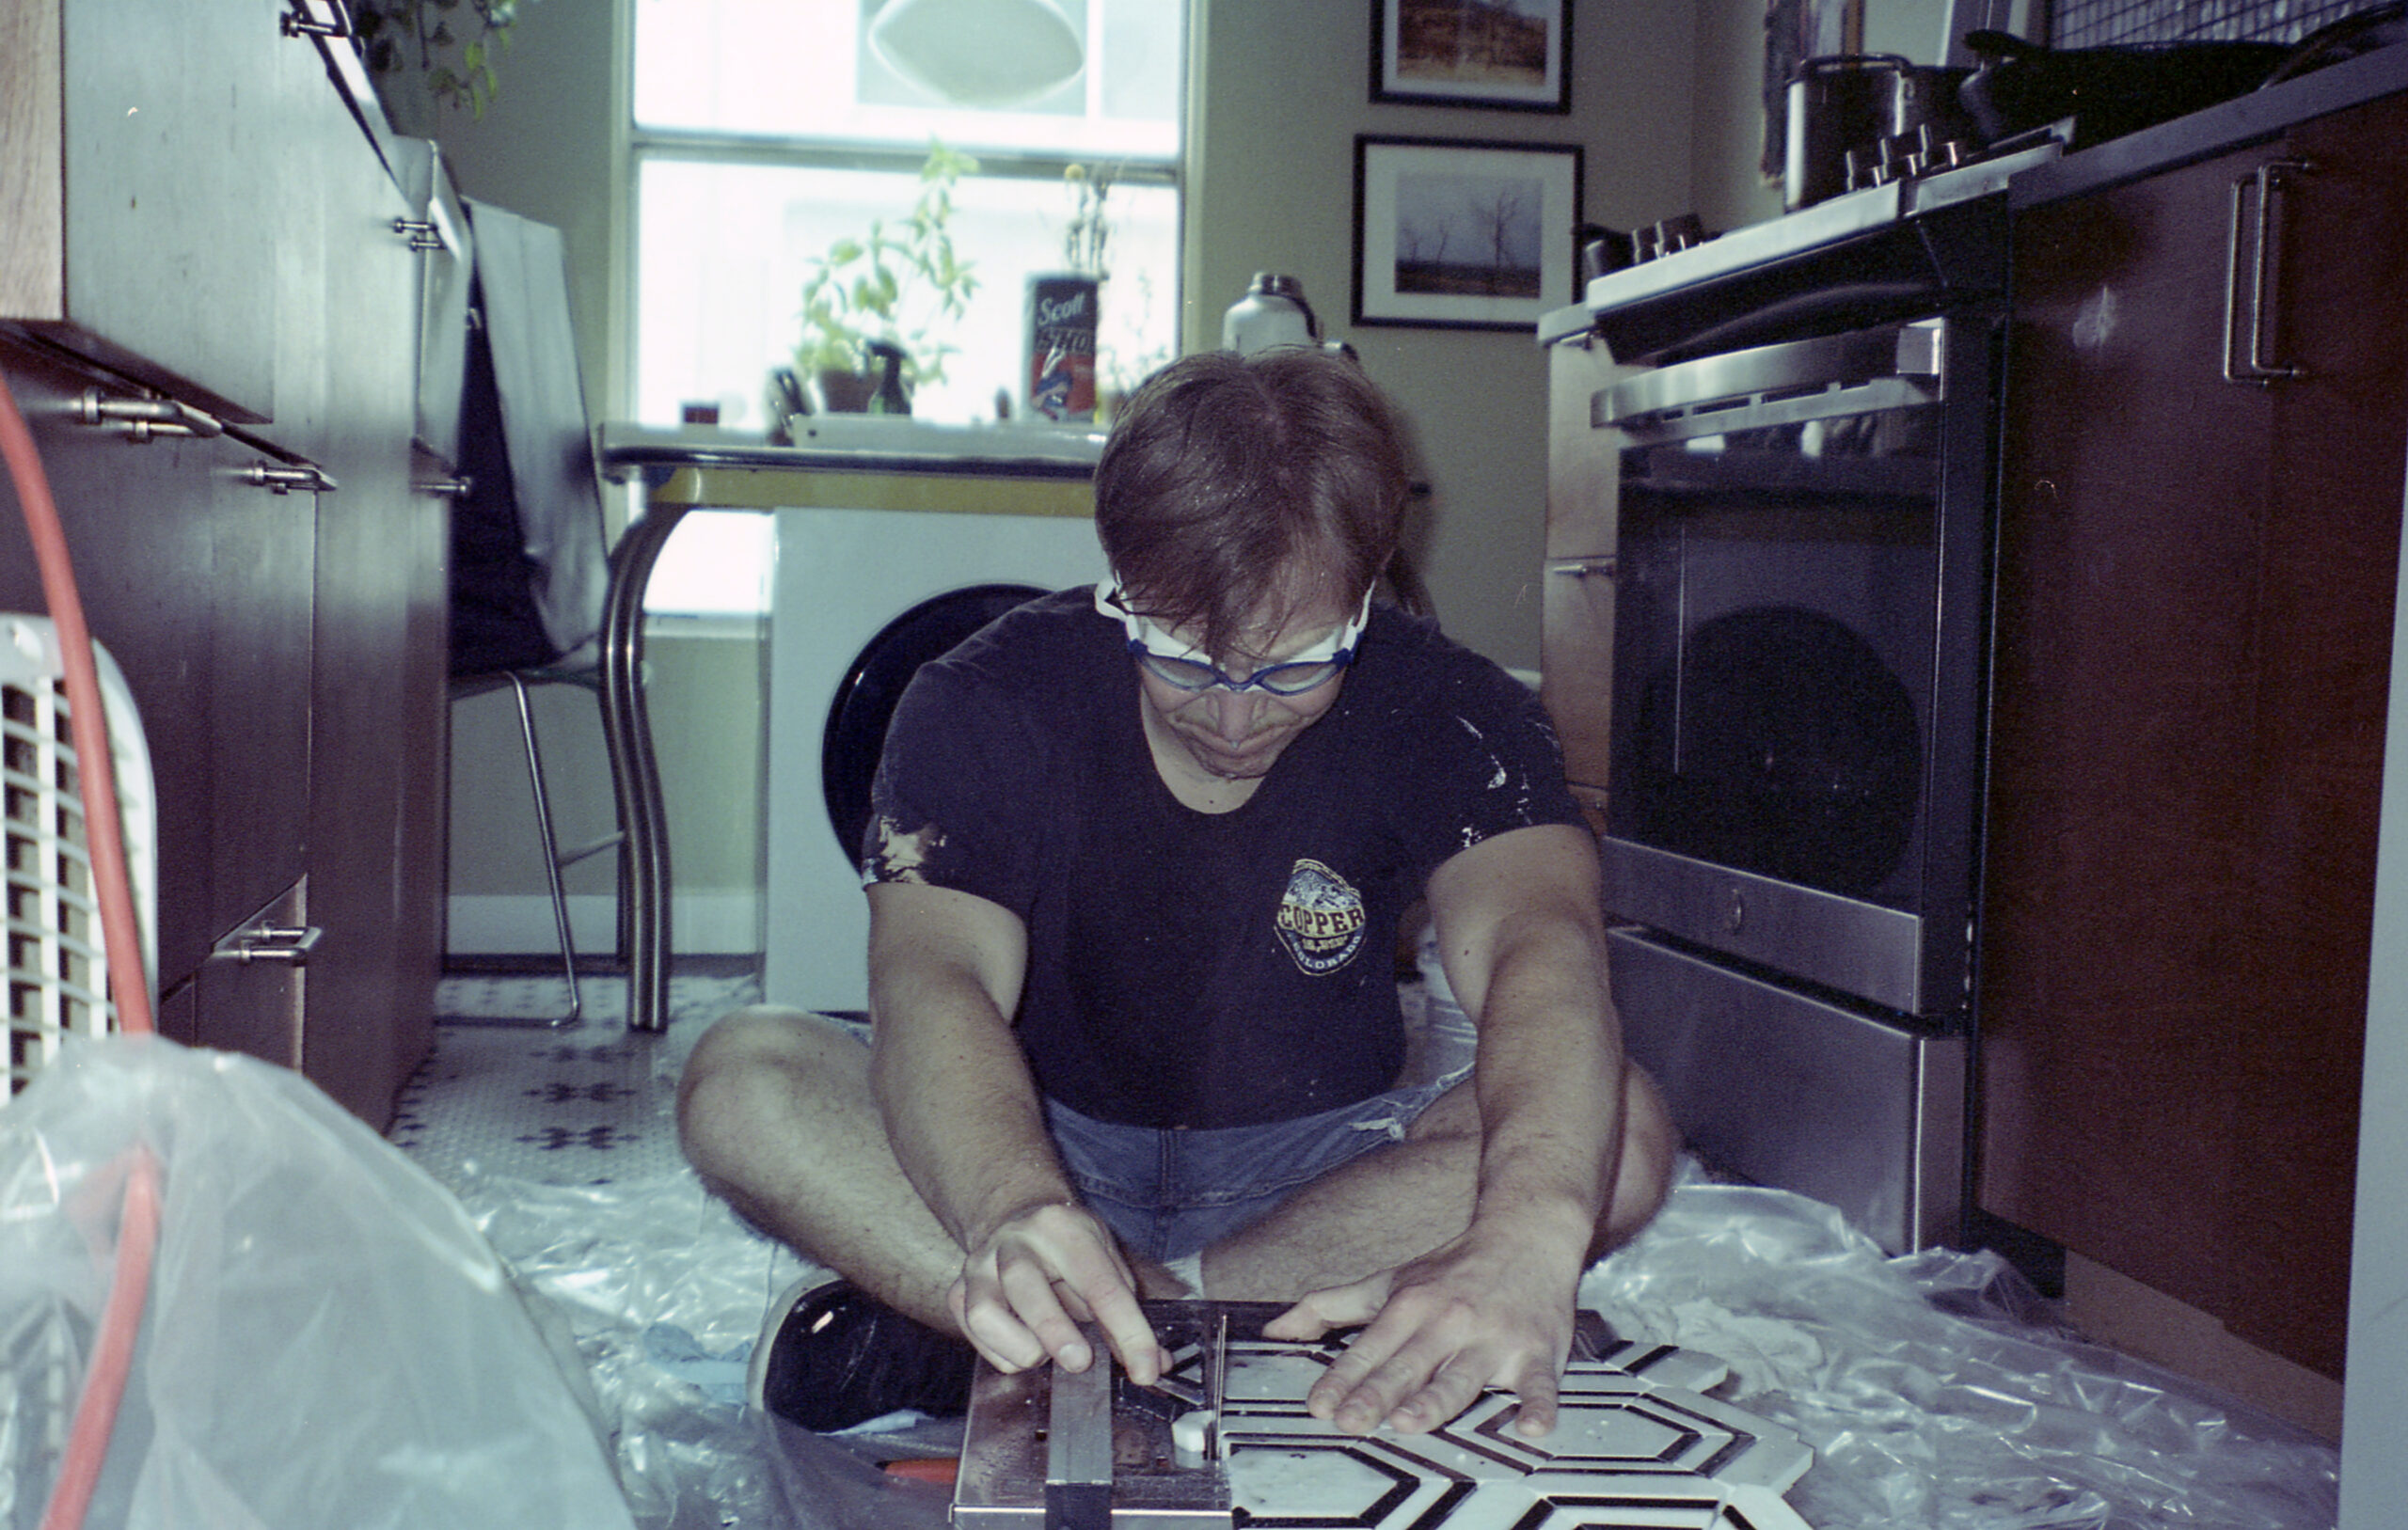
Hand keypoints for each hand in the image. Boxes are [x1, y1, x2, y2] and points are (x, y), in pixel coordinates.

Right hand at [947, 1200, 1170, 1384]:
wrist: (1014, 1215)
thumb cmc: (1068, 1247)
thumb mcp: (1105, 1261)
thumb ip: (1127, 1312)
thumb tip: (1154, 1365)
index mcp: (1064, 1228)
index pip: (1102, 1284)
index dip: (1129, 1333)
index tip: (1145, 1370)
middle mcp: (1016, 1241)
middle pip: (1026, 1287)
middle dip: (1055, 1333)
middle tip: (1080, 1362)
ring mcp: (980, 1265)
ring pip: (986, 1313)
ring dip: (1020, 1347)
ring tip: (1044, 1352)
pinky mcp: (959, 1290)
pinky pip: (971, 1333)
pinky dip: (1001, 1354)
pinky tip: (1022, 1349)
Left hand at [1262, 1231, 1576, 1437]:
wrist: (1528, 1234)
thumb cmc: (1454, 1269)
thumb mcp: (1388, 1281)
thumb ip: (1332, 1307)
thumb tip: (1276, 1329)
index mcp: (1410, 1306)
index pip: (1369, 1349)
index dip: (1342, 1378)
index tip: (1319, 1405)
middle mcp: (1448, 1322)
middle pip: (1409, 1364)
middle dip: (1379, 1393)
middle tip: (1354, 1420)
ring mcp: (1493, 1339)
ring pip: (1462, 1375)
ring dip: (1437, 1398)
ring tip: (1412, 1420)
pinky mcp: (1537, 1352)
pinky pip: (1540, 1384)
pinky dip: (1538, 1405)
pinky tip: (1530, 1427)